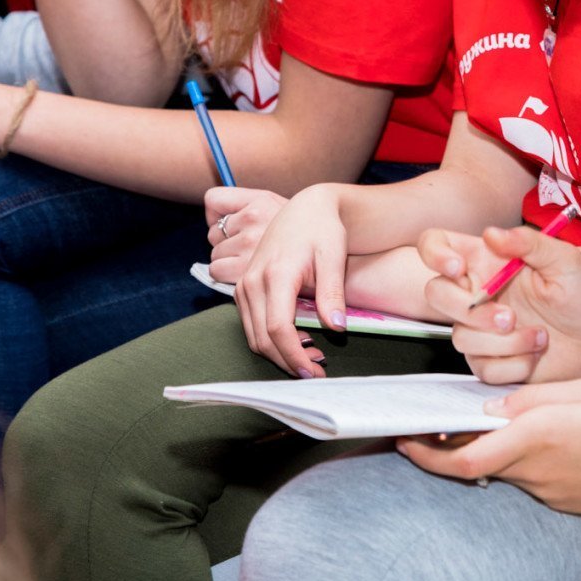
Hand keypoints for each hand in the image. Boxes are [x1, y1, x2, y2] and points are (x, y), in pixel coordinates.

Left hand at [205, 187, 287, 285]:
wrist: (327, 252)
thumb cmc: (292, 229)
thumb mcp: (269, 202)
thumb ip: (237, 202)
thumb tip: (210, 212)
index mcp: (259, 202)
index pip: (213, 199)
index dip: (218, 212)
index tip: (231, 221)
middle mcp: (253, 220)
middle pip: (214, 233)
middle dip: (226, 240)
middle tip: (250, 245)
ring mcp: (250, 246)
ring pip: (215, 255)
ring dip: (227, 259)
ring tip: (251, 260)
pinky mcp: (246, 271)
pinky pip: (218, 271)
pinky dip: (226, 274)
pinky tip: (246, 272)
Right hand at [234, 183, 348, 378]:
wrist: (306, 208)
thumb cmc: (323, 229)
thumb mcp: (333, 256)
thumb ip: (333, 293)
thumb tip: (337, 328)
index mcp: (275, 275)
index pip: (278, 329)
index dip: (294, 356)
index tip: (314, 372)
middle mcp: (252, 282)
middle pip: (262, 339)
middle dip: (288, 362)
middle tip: (317, 372)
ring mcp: (244, 286)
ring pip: (253, 336)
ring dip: (279, 354)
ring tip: (312, 358)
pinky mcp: (243, 288)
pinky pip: (251, 325)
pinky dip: (270, 340)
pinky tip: (298, 340)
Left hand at [399, 379, 580, 516]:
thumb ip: (534, 397)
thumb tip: (492, 407)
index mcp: (538, 437)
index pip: (464, 456)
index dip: (427, 451)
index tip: (404, 437)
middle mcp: (539, 472)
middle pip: (480, 465)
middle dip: (454, 447)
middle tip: (436, 426)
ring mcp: (555, 492)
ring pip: (510, 470)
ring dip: (498, 449)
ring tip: (507, 420)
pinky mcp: (571, 501)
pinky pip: (537, 478)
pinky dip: (527, 459)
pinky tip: (550, 437)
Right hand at [419, 225, 580, 385]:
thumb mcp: (566, 261)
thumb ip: (530, 243)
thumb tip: (492, 233)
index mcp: (489, 260)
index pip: (437, 245)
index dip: (434, 253)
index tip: (458, 268)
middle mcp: (478, 292)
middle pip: (436, 294)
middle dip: (470, 310)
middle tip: (508, 317)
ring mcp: (481, 329)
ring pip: (461, 337)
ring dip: (504, 342)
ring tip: (542, 336)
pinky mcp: (491, 361)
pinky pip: (482, 367)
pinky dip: (513, 364)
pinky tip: (536, 354)